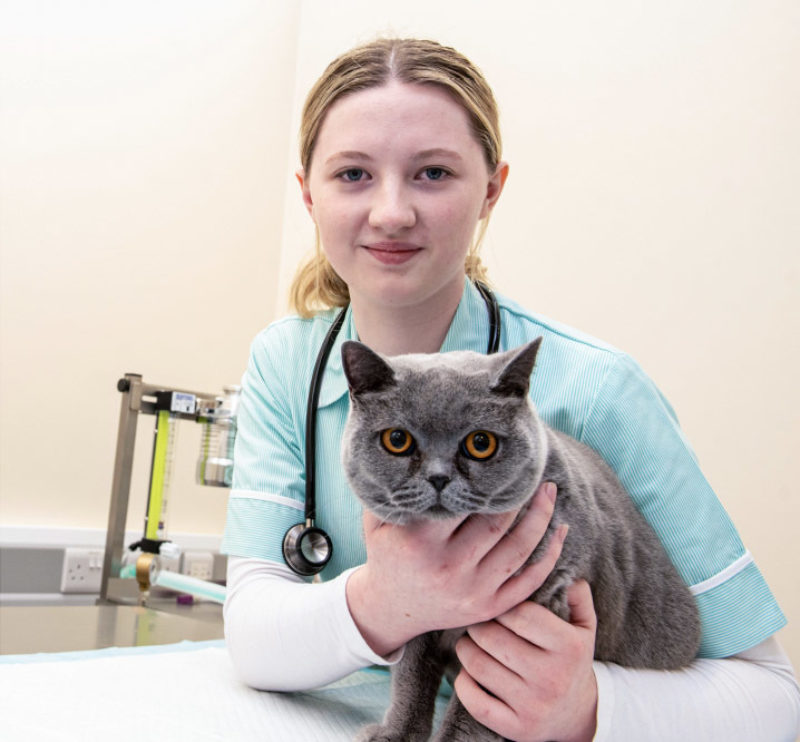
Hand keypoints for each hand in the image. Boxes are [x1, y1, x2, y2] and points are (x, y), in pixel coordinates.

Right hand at [345, 482, 565, 655]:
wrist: (389, 610)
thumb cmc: (386, 555)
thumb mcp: (377, 521)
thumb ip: (393, 490)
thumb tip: (409, 450)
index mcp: (421, 542)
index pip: (463, 503)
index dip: (484, 480)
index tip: (498, 460)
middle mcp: (450, 567)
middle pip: (498, 523)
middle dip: (520, 493)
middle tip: (532, 468)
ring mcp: (473, 591)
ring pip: (520, 548)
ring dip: (541, 516)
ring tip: (550, 490)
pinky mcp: (490, 607)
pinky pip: (530, 581)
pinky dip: (550, 556)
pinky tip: (561, 532)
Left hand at [454, 580, 597, 741]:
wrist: (578, 714)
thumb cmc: (572, 659)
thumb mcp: (585, 626)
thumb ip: (577, 596)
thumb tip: (568, 576)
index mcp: (568, 647)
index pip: (519, 614)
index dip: (500, 604)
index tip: (495, 603)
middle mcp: (551, 678)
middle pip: (492, 638)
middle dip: (478, 624)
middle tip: (477, 621)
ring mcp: (533, 706)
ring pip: (478, 666)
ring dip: (466, 648)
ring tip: (470, 641)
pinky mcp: (516, 728)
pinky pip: (475, 701)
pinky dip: (463, 683)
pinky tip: (468, 671)